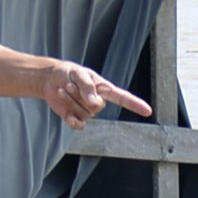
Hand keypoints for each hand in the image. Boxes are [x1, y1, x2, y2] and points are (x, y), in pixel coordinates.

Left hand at [30, 58, 152, 127]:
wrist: (50, 80)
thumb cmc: (67, 72)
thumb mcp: (77, 73)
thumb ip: (87, 87)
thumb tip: (95, 103)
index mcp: (104, 89)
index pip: (123, 98)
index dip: (135, 104)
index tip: (147, 110)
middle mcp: (98, 101)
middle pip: (96, 107)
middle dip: (79, 95)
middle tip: (69, 84)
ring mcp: (87, 111)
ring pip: (84, 114)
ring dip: (71, 101)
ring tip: (64, 90)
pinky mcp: (76, 118)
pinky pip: (79, 125)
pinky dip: (72, 120)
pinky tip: (66, 112)